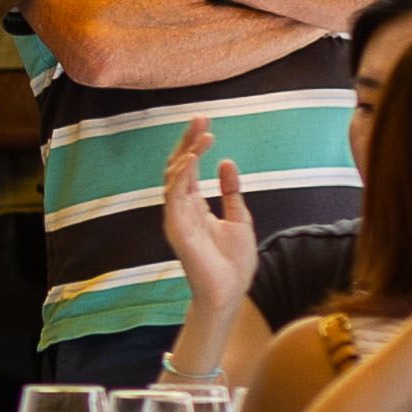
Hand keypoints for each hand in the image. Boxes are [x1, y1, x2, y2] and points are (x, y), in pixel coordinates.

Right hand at [155, 128, 257, 319]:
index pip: (189, 168)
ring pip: (173, 177)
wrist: (230, 292)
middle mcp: (181, 209)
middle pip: (178, 167)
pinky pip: (172, 196)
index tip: (206, 123)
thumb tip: (227, 162)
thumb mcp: (239, 218)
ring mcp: (176, 218)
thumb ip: (231, 192)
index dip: (195, 145)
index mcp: (194, 206)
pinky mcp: (176, 228)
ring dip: (187, 154)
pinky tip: (191, 160)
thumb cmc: (233, 262)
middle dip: (187, 142)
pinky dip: (180, 176)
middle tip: (200, 118)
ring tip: (204, 136)